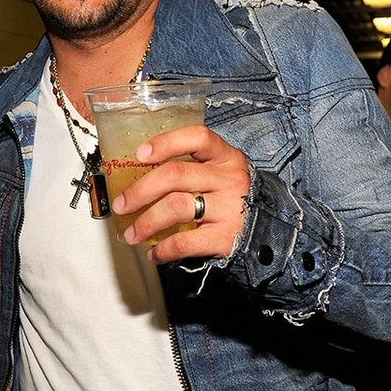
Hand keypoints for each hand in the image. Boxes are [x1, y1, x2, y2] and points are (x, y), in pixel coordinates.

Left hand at [112, 124, 249, 262]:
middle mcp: (229, 179)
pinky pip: (184, 241)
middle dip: (139, 190)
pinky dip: (162, 249)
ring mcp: (230, 208)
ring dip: (145, 222)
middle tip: (121, 204)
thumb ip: (189, 169)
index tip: (140, 154)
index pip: (198, 137)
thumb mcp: (219, 174)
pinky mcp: (226, 237)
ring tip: (132, 234)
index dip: (166, 142)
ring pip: (175, 206)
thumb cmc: (231, 199)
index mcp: (226, 157)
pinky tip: (154, 253)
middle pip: (175, 174)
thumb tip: (136, 177)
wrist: (269, 232)